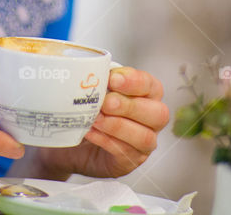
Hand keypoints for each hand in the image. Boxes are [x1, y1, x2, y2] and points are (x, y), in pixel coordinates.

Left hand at [37, 67, 168, 177]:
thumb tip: (89, 69)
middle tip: (106, 102)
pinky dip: (106, 141)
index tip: (113, 79)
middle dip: (130, 106)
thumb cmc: (90, 110)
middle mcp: (152, 119)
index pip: (151, 85)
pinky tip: (90, 132)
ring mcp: (145, 143)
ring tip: (96, 119)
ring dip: (118, 126)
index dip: (134, 81)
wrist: (72, 141)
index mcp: (147, 95)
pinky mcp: (130, 160)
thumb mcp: (95, 91)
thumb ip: (99, 80)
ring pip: (144, 137)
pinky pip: (125, 152)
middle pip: (158, 113)